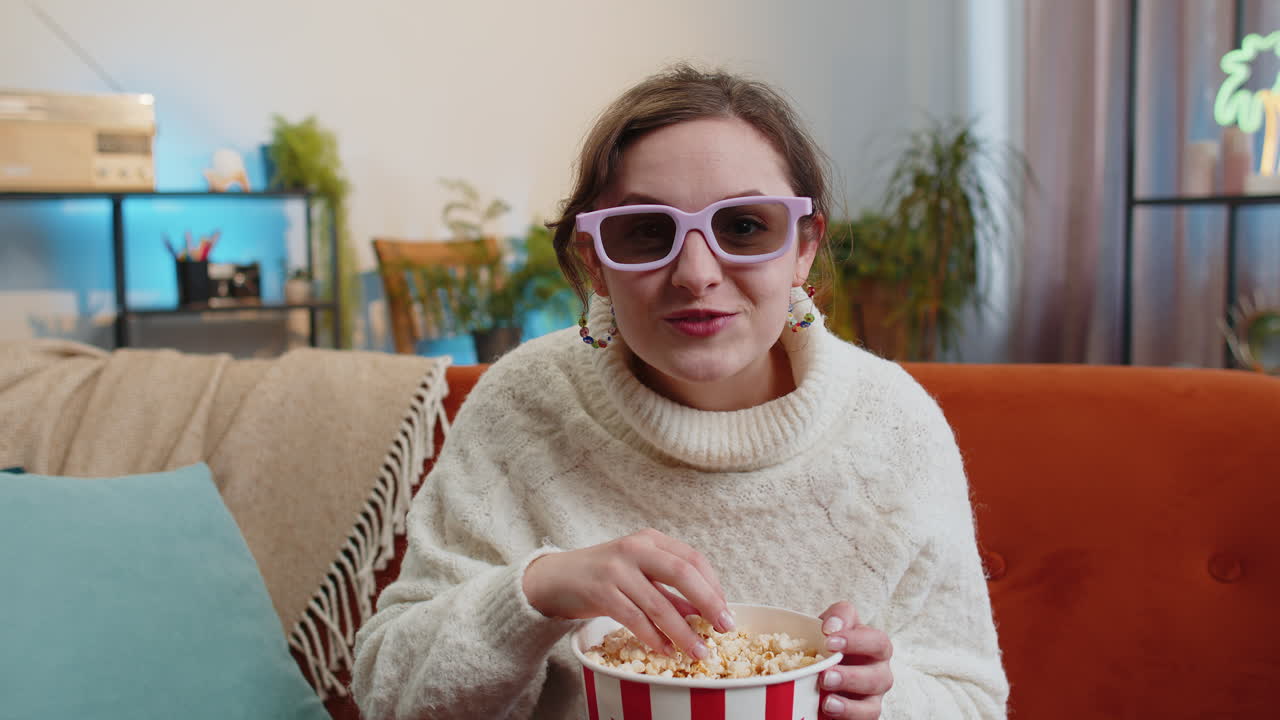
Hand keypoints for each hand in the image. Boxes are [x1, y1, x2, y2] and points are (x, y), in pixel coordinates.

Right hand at [521, 528, 732, 659]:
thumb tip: (703, 613)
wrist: (555, 578)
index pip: (692, 559)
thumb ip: (668, 590)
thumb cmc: (601, 576)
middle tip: (725, 628)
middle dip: (709, 603)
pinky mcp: (600, 591)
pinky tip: (665, 651)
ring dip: (683, 632)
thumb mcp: (638, 575)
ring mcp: (617, 569)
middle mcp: (635, 548)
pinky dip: (654, 638)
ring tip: (698, 652)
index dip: (713, 586)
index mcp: (650, 539)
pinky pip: (635, 619)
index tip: (725, 610)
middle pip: (683, 573)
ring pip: (659, 603)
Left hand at [817, 601, 893, 719]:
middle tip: (825, 675)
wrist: (816, 669)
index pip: (877, 641)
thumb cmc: (830, 643)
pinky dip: (847, 716)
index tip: (829, 640)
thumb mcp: (832, 624)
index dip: (856, 641)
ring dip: (849, 705)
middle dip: (851, 677)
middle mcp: (879, 672)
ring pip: (872, 706)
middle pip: (879, 677)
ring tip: (826, 701)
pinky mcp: (862, 714)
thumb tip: (833, 626)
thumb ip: (837, 616)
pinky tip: (828, 710)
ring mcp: (872, 698)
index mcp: (875, 646)